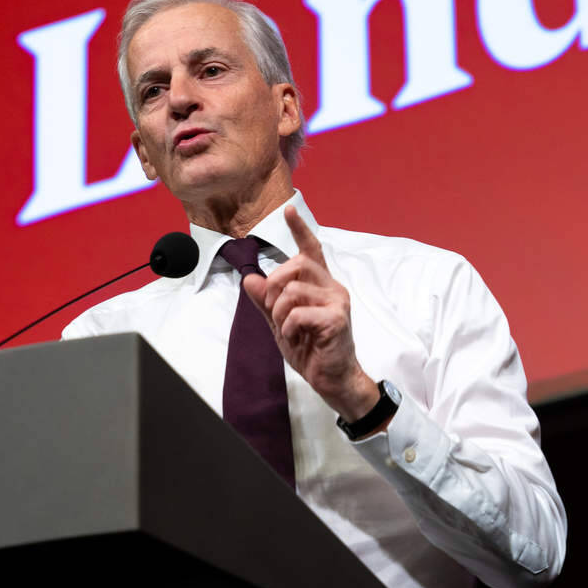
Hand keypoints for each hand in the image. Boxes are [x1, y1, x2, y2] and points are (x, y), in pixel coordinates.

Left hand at [242, 206, 378, 421]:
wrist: (332, 378)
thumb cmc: (311, 349)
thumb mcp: (280, 323)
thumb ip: (266, 301)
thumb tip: (250, 278)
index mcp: (320, 285)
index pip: (311, 250)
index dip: (299, 229)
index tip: (289, 209)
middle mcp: (332, 287)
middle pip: (297, 264)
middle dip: (275, 284)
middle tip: (272, 308)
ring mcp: (337, 301)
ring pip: (295, 288)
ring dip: (279, 309)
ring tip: (285, 327)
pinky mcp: (337, 319)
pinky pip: (300, 311)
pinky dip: (288, 325)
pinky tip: (294, 336)